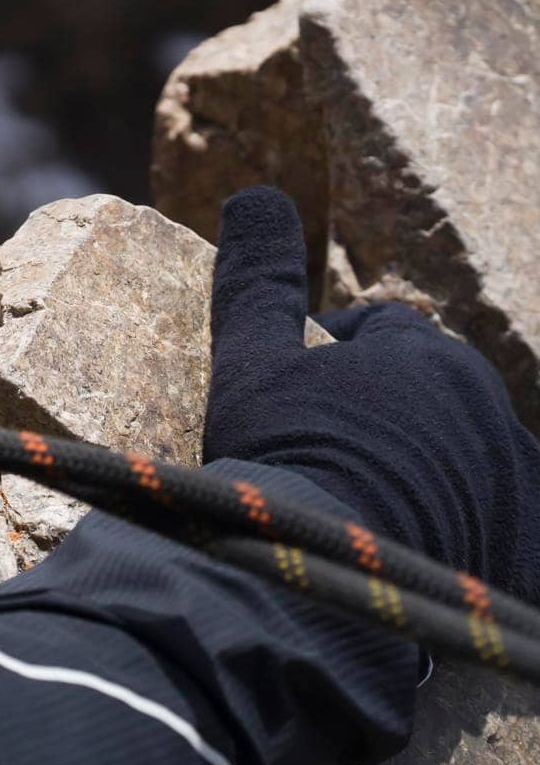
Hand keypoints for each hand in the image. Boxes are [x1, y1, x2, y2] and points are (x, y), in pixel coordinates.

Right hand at [205, 187, 539, 599]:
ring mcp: (512, 479)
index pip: (384, 333)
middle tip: (330, 451)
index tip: (298, 392)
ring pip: (468, 455)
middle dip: (390, 409)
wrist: (325, 570)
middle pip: (435, 393)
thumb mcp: (251, 357)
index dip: (336, 355)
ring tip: (368, 506)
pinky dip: (469, 525)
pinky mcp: (525, 543)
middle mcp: (485, 406)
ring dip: (428, 467)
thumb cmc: (285, 455)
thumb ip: (259, 278)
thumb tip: (256, 194)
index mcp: (423, 354)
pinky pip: (501, 522)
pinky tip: (413, 548)